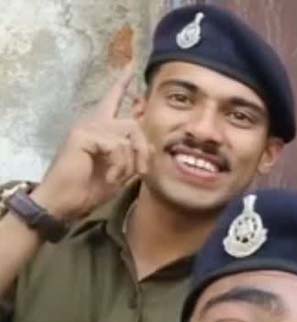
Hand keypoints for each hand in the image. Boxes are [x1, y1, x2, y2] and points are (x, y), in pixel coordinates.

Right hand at [32, 63, 149, 220]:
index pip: (114, 99)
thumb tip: (150, 144)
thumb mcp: (120, 170)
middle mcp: (94, 122)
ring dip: (132, 161)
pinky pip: (117, 145)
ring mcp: (87, 127)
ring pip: (129, 134)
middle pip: (134, 124)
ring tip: (120, 177)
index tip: (132, 65)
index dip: (123, 82)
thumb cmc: (90, 188)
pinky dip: (119, 165)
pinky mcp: (84, 135)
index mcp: (101, 128)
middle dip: (144, 151)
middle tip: (142, 172)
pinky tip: (109, 177)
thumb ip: (133, 154)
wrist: (65, 201)